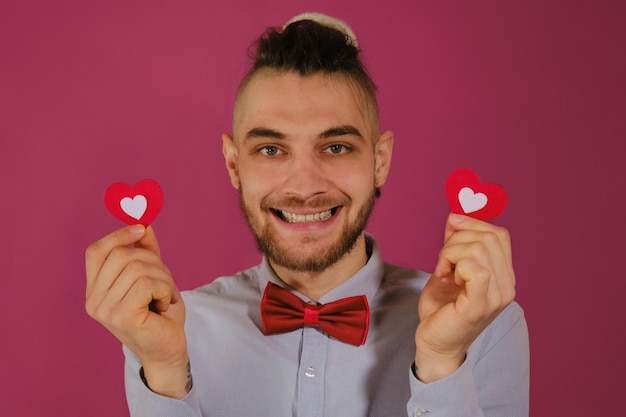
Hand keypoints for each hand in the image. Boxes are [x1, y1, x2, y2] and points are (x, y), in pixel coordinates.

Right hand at [85, 225, 189, 397]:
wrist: (167, 349)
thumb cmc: (159, 314)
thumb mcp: (153, 277)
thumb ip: (146, 251)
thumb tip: (143, 223)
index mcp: (95, 289)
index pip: (96, 251)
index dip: (118, 235)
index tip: (142, 228)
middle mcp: (93, 300)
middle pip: (122, 255)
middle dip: (153, 261)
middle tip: (164, 281)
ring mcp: (105, 310)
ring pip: (138, 268)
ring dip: (163, 279)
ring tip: (165, 296)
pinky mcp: (121, 317)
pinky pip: (148, 284)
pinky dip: (165, 290)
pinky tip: (164, 305)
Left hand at [415, 213, 515, 381]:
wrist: (435, 342)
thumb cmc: (442, 308)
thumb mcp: (449, 266)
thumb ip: (456, 241)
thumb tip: (457, 214)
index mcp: (504, 275)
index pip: (499, 234)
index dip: (473, 223)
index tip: (450, 227)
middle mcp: (507, 285)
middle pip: (489, 237)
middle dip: (457, 239)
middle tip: (444, 259)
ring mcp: (497, 296)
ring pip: (479, 248)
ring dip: (451, 252)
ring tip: (444, 270)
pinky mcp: (480, 305)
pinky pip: (475, 268)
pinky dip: (454, 264)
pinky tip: (447, 277)